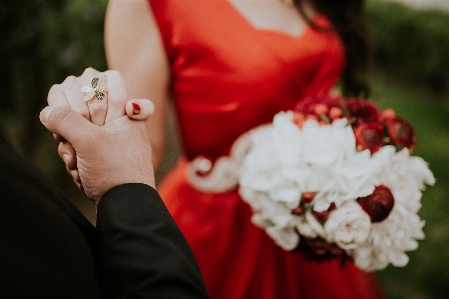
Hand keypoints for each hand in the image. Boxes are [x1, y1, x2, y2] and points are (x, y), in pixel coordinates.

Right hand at [48, 68, 152, 189]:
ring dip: (71, 147)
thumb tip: (47, 112)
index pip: (108, 79)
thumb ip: (65, 119)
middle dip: (72, 127)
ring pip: (77, 128)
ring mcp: (109, 138)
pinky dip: (75, 159)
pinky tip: (80, 173)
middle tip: (74, 143)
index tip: (86, 112)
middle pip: (84, 105)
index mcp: (126, 110)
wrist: (126, 206)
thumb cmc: (115, 171)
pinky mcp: (100, 154)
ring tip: (78, 163)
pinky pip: (78, 147)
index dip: (89, 90)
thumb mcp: (88, 142)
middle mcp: (119, 120)